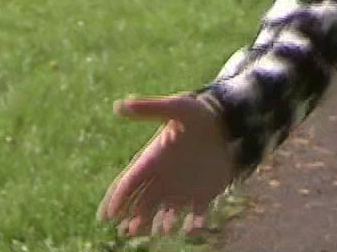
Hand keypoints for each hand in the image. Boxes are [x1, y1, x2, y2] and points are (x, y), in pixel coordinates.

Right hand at [96, 92, 236, 238]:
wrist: (229, 120)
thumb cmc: (200, 113)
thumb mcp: (176, 107)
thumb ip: (149, 108)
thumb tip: (118, 105)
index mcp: (153, 159)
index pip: (128, 182)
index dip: (117, 199)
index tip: (107, 216)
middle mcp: (164, 178)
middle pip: (142, 203)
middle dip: (133, 219)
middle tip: (128, 230)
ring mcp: (183, 188)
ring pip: (165, 213)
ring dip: (162, 223)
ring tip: (162, 229)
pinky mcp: (204, 194)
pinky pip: (196, 214)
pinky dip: (194, 222)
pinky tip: (192, 227)